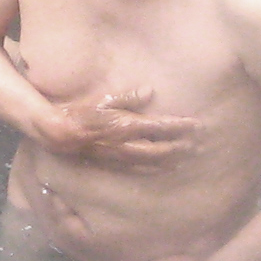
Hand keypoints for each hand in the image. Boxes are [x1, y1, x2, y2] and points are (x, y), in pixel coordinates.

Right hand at [49, 89, 202, 165]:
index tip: (197, 125)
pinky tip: (166, 168)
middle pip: (162, 148)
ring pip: (153, 161)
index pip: (161, 127)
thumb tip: (150, 91)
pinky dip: (157, 168)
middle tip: (200, 144)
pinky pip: (141, 168)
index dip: (180, 127)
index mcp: (126, 124)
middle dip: (181, 147)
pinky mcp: (115, 163)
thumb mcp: (104, 99)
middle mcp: (127, 143)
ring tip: (188, 157)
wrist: (60, 134)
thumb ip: (128, 97)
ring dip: (172, 159)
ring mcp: (121, 156)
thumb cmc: (81, 112)